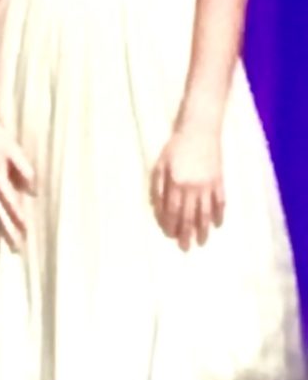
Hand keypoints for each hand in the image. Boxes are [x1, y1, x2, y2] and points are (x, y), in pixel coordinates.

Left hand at [150, 126, 225, 249]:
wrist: (199, 131)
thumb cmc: (175, 148)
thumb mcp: (159, 166)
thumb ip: (158, 188)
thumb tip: (159, 210)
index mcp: (176, 184)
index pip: (172, 211)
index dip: (170, 225)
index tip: (170, 236)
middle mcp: (193, 188)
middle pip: (189, 216)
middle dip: (187, 233)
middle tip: (185, 248)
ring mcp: (209, 185)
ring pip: (206, 213)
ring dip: (204, 229)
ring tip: (202, 242)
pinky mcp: (220, 181)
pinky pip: (221, 202)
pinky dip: (219, 215)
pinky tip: (217, 225)